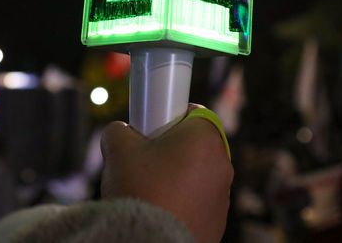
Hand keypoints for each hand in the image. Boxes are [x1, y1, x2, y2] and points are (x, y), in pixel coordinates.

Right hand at [101, 105, 233, 242]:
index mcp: (206, 136)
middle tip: (144, 162)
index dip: (169, 117)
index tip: (153, 130)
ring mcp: (223, 195)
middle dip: (170, 151)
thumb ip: (119, 130)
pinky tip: (159, 211)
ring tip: (149, 191)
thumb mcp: (118, 149)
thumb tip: (120, 132)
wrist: (150, 242)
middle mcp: (222, 163)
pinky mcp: (218, 222)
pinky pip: (197, 204)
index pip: (193, 111)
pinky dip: (181, 204)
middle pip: (193, 146)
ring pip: (196, 175)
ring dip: (176, 178)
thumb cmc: (140, 190)